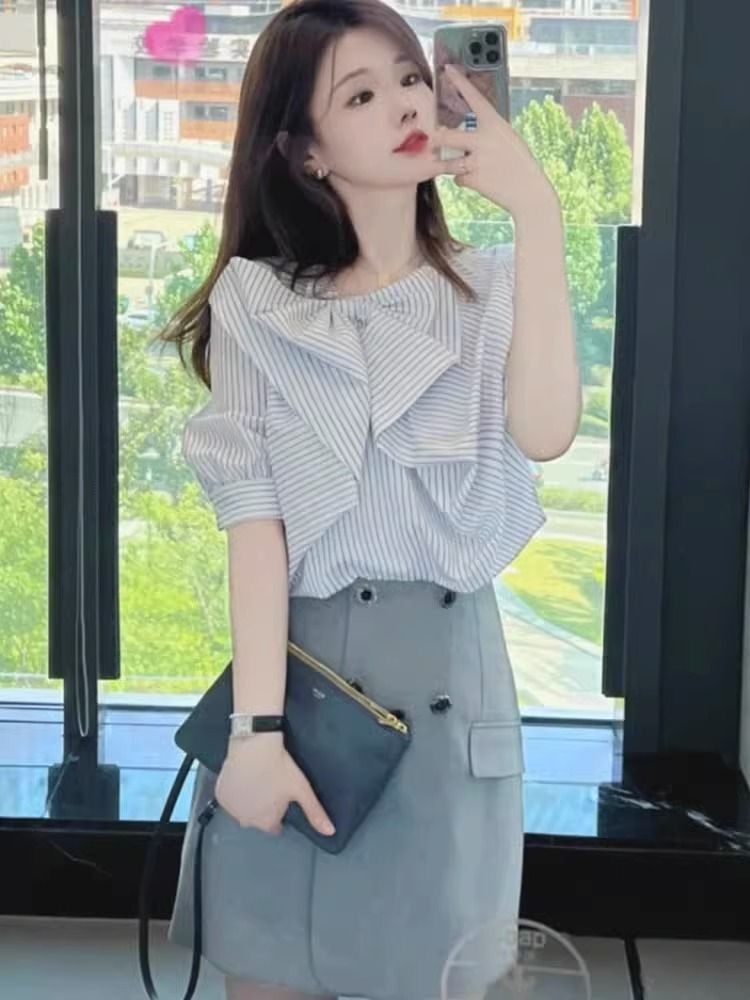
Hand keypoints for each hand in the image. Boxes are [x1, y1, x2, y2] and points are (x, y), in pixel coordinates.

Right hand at [216, 734, 335, 836]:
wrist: (254, 745)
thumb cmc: (280, 768)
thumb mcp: (301, 790)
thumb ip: (315, 813)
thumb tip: (331, 832)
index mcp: (266, 822)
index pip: (274, 827)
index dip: (279, 813)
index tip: (282, 799)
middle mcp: (246, 820)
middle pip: (257, 818)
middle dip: (263, 807)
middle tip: (270, 786)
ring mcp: (230, 808)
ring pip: (242, 808)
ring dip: (248, 800)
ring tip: (257, 780)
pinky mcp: (220, 794)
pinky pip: (229, 797)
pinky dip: (235, 791)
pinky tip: (243, 778)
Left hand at [428, 63, 558, 217]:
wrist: (529, 192)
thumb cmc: (520, 164)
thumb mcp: (508, 139)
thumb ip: (488, 133)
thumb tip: (468, 132)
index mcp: (495, 124)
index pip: (474, 98)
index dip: (460, 82)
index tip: (447, 69)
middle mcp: (483, 140)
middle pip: (448, 135)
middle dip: (437, 139)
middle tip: (433, 139)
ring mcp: (477, 160)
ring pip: (449, 161)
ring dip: (449, 164)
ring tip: (461, 165)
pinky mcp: (473, 180)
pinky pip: (458, 179)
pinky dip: (465, 181)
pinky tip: (479, 182)